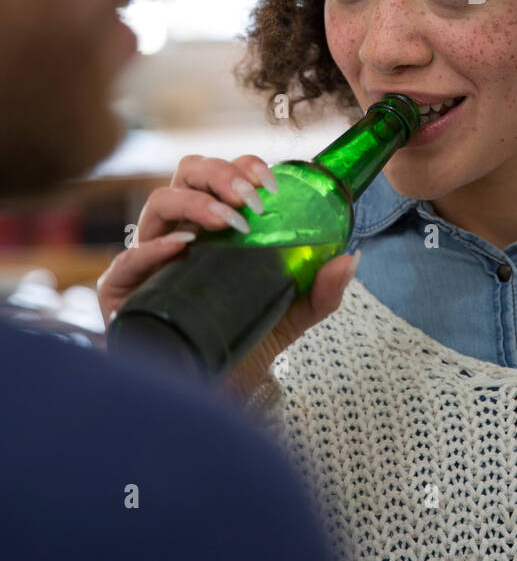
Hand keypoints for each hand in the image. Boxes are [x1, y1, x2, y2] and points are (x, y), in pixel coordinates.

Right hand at [96, 153, 359, 393]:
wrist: (212, 393)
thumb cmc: (243, 342)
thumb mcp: (290, 314)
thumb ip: (321, 290)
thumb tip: (350, 258)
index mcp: (214, 225)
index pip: (222, 176)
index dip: (244, 167)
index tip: (272, 184)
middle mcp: (179, 231)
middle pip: (188, 175)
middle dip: (220, 174)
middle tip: (250, 199)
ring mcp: (147, 259)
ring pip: (158, 203)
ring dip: (196, 203)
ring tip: (227, 222)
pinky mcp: (121, 293)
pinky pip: (126, 261)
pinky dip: (154, 248)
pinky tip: (181, 248)